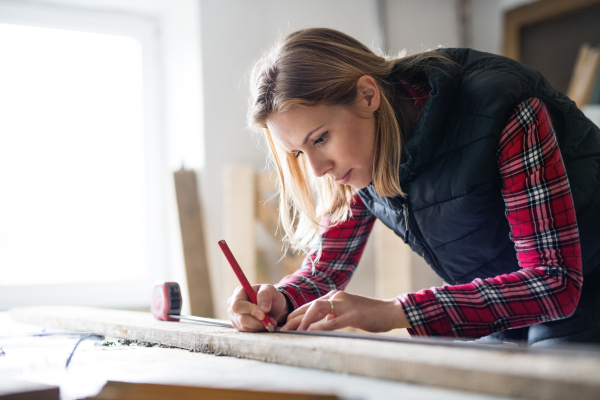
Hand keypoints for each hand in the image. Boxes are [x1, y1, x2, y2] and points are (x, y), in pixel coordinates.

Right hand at [227, 284, 289, 331]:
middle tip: (269, 320)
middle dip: (257, 321)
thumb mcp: (270, 290)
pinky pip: (247, 332)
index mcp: (239, 293)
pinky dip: (258, 329)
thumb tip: (263, 308)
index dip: (249, 310)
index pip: (237, 305)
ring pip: (245, 327)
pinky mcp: (239, 326)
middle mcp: (233, 305)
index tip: (262, 314)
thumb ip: (265, 294)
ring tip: (269, 320)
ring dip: (259, 325)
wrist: (274, 307)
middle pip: (241, 318)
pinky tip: (263, 323)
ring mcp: (235, 317)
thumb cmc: (270, 296)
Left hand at [281, 290, 409, 332]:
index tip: (285, 324)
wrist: (389, 311)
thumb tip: (324, 320)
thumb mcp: (347, 313)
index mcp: (335, 296)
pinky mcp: (353, 314)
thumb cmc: (369, 314)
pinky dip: (320, 327)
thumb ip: (335, 315)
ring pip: (318, 309)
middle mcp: (337, 297)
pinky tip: (311, 332)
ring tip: (292, 331)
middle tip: (282, 328)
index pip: (311, 304)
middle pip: (310, 306)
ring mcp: (344, 304)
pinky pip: (333, 321)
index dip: (296, 314)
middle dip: (294, 317)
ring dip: (303, 321)